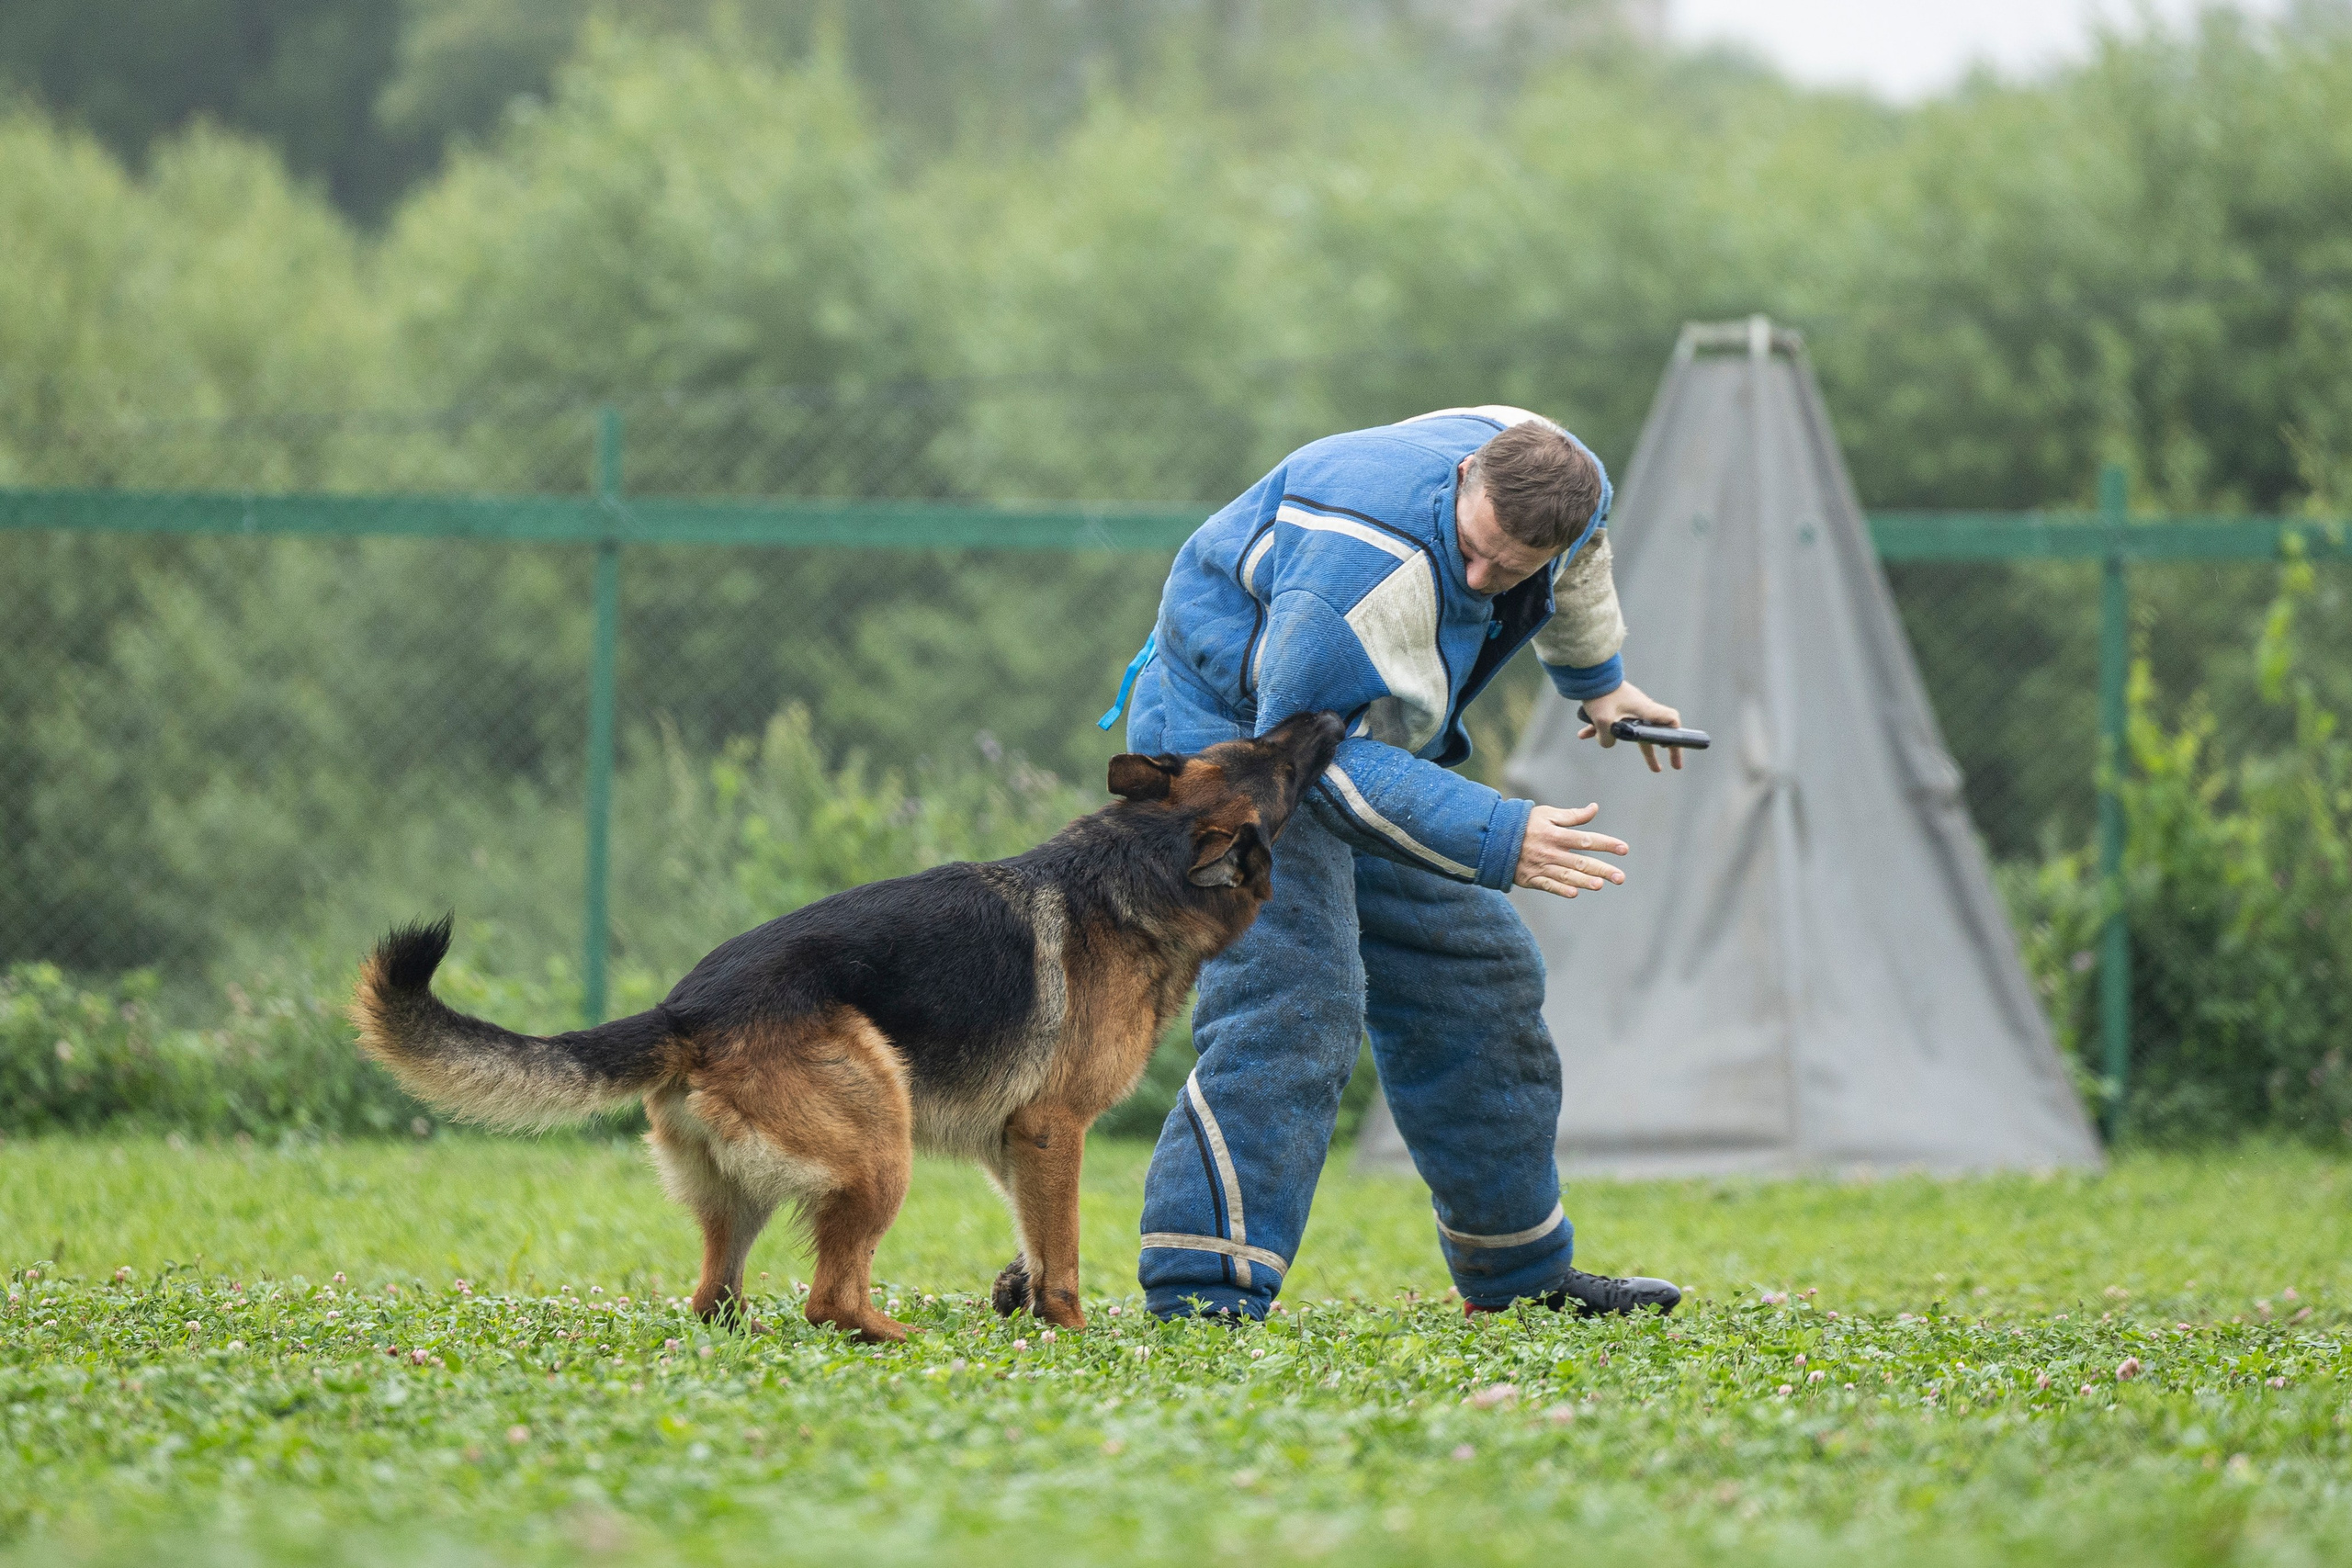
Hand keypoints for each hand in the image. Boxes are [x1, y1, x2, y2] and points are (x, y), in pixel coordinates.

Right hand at [1514, 803, 1628, 899]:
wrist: (1494, 838)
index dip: (1606, 844)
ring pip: (1566, 875)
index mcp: (1556, 834)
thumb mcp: (1547, 814)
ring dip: (1584, 881)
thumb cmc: (1525, 824)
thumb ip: (1572, 815)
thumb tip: (1595, 808)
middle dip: (1602, 869)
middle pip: (1580, 861)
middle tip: (1620, 878)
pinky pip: (1547, 885)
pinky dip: (1559, 889)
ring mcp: (1540, 866)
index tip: (1624, 849)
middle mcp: (1550, 851)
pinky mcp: (1530, 878)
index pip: (1586, 840)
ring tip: (1600, 885)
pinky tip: (1574, 893)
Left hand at [1578, 680, 1683, 772]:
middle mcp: (1641, 709)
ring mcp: (1628, 707)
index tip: (1673, 748)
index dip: (1676, 735)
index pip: (1670, 720)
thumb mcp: (1603, 721)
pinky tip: (1584, 734)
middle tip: (1671, 767)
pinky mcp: (1615, 705)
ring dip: (1636, 745)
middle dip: (1660, 751)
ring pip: (1633, 730)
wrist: (1589, 674)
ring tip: (1638, 759)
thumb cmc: (1601, 695)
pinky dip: (1602, 729)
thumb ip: (1606, 739)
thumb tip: (1606, 743)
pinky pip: (1613, 721)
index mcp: (1645, 711)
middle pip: (1653, 733)